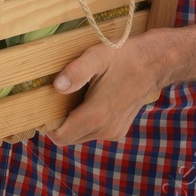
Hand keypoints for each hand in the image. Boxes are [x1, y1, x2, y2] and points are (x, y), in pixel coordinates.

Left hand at [46, 31, 170, 146]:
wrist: (154, 63)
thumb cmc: (123, 58)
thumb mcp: (96, 57)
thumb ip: (76, 72)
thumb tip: (57, 86)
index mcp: (96, 116)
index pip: (61, 136)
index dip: (48, 127)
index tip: (42, 110)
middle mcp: (105, 130)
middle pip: (70, 138)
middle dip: (59, 124)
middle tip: (56, 101)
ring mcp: (114, 132)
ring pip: (81, 136)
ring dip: (73, 123)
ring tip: (74, 98)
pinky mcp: (119, 130)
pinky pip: (93, 132)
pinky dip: (86, 122)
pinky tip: (88, 101)